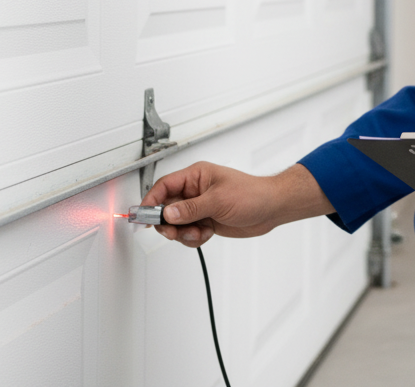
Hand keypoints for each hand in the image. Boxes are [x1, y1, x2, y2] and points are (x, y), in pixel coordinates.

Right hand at [141, 161, 333, 247]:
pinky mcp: (205, 221)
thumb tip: (168, 214)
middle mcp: (195, 191)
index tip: (142, 216)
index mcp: (196, 176)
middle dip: (168, 223)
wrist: (271, 209)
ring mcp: (200, 207)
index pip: (164, 186)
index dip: (151, 201)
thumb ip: (190, 209)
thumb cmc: (252, 194)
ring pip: (176, 224)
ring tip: (198, 232)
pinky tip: (206, 235)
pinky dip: (193, 238)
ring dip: (183, 233)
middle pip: (166, 208)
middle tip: (174, 231)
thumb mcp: (218, 200)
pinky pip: (187, 233)